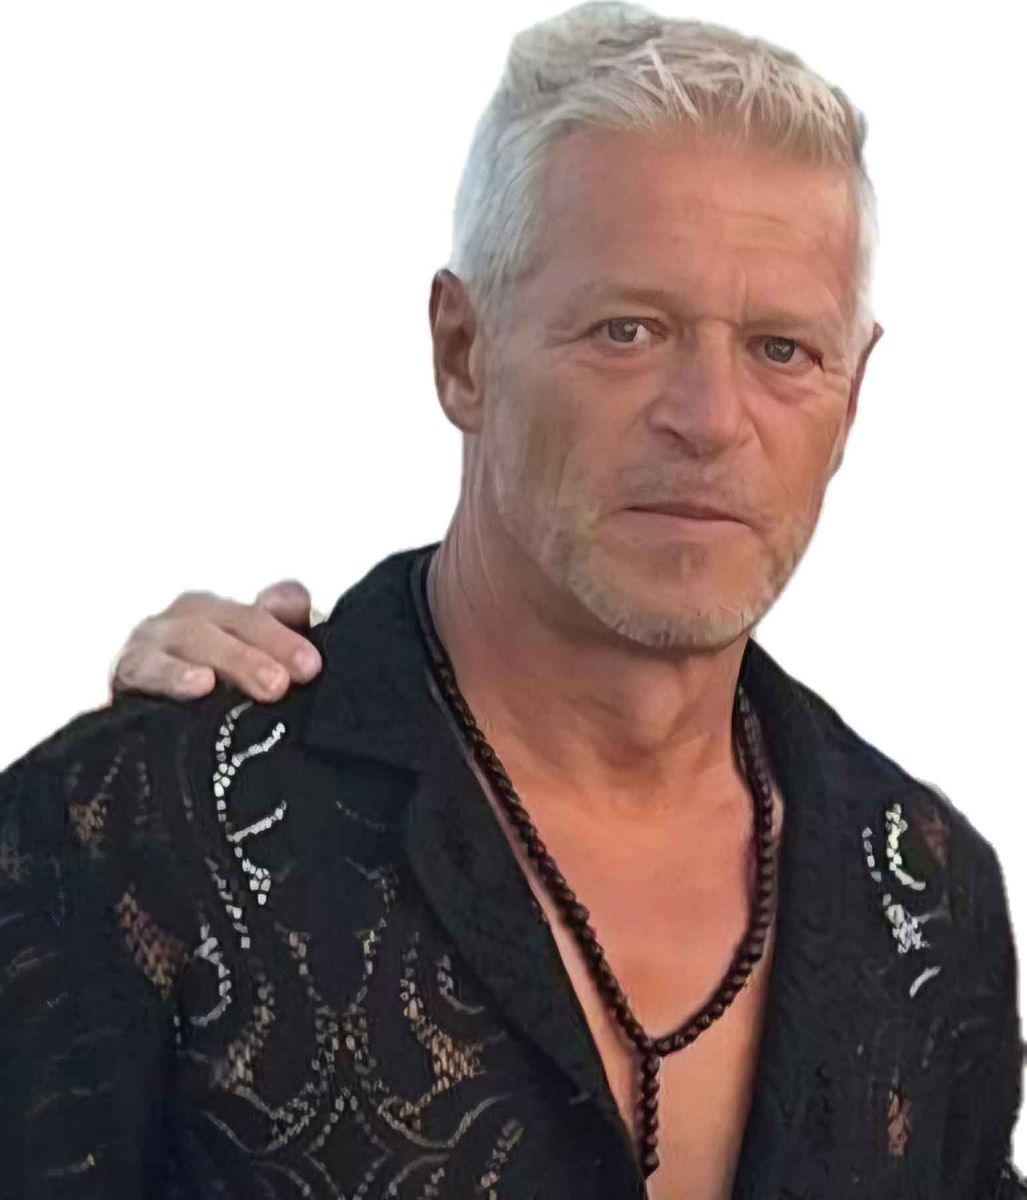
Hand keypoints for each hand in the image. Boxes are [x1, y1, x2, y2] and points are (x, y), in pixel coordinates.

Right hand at [110, 580, 323, 702]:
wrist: (142, 731)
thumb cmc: (210, 697)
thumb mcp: (255, 672)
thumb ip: (284, 645)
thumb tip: (306, 614)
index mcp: (234, 613)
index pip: (274, 604)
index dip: (295, 628)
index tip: (314, 665)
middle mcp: (198, 615)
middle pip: (240, 619)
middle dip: (275, 644)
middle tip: (301, 675)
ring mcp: (160, 637)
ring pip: (199, 636)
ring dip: (236, 659)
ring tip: (270, 685)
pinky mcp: (129, 667)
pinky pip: (149, 666)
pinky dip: (174, 674)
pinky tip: (200, 684)